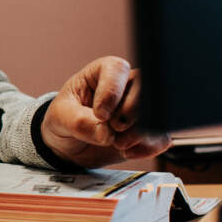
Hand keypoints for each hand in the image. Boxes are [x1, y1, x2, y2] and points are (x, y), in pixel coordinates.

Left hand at [40, 56, 169, 167]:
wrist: (68, 144)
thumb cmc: (64, 119)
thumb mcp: (60, 117)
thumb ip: (79, 122)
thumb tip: (105, 132)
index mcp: (103, 72)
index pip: (118, 69)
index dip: (112, 92)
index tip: (100, 114)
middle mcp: (125, 86)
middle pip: (145, 88)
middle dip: (130, 112)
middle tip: (114, 127)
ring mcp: (139, 109)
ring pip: (157, 113)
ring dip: (140, 132)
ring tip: (117, 143)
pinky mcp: (146, 131)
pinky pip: (161, 137)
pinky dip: (146, 147)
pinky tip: (127, 152)